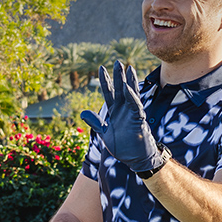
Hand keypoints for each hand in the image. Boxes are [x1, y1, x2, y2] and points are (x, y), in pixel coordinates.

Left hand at [83, 61, 168, 177]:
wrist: (136, 159)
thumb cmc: (123, 146)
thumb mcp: (104, 133)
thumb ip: (95, 122)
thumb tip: (83, 112)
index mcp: (114, 112)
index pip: (108, 93)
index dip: (105, 81)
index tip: (101, 68)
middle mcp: (123, 110)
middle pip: (120, 89)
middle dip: (118, 76)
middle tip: (116, 62)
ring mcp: (131, 113)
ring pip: (130, 93)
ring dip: (129, 81)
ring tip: (128, 68)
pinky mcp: (138, 119)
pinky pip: (135, 106)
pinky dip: (131, 96)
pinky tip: (127, 87)